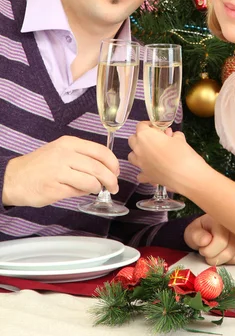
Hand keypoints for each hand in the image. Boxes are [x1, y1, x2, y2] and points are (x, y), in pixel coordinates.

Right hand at [2, 136, 119, 206]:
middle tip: (114, 186)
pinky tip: (80, 191)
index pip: (100, 151)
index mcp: (69, 143)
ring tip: (96, 189)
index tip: (117, 171)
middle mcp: (65, 155)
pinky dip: (84, 193)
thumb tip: (105, 169)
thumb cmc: (40, 165)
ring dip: (98, 187)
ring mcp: (59, 171)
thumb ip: (82, 157)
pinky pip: (78, 192)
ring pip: (91, 181)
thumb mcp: (60, 151)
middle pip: (99, 168)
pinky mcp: (54, 188)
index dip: (113, 163)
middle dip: (111, 179)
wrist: (14, 178)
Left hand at [128, 122, 205, 193]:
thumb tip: (171, 135)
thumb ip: (172, 135)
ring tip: (149, 154)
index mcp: (145, 136)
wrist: (185, 173)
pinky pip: (139, 173)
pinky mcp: (145, 176)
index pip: (140, 125)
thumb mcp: (179, 138)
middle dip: (141, 138)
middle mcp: (138, 149)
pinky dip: (144, 172)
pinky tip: (152, 171)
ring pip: (132, 156)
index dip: (148, 125)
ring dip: (138, 154)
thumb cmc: (181, 152)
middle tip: (153, 139)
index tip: (157, 128)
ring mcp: (140, 163)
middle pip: (132, 139)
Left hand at [184, 214, 234, 265]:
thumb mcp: (192, 231)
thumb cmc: (202, 230)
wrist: (213, 228)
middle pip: (230, 251)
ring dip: (224, 260)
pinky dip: (233, 260)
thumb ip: (196, 236)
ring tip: (217, 251)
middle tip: (208, 252)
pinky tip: (226, 253)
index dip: (208, 250)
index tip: (202, 248)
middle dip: (215, 257)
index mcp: (223, 217)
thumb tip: (206, 240)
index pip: (221, 241)